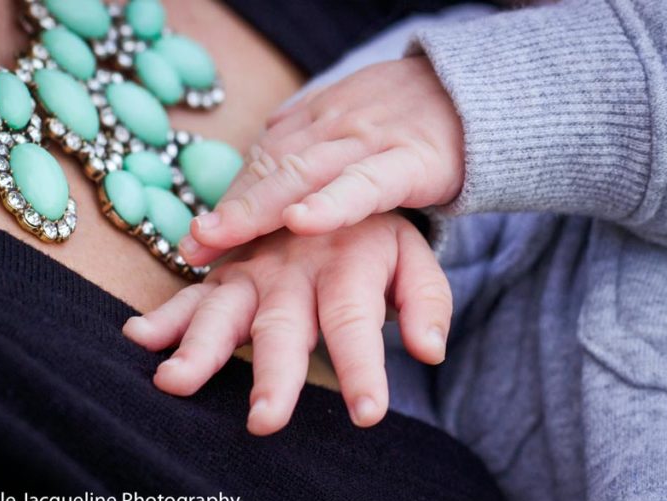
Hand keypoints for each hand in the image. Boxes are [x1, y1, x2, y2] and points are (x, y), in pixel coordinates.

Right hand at [124, 213, 451, 434]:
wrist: (330, 176)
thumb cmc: (374, 232)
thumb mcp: (413, 256)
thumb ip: (425, 300)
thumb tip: (430, 350)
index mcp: (347, 264)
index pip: (355, 321)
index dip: (361, 367)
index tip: (366, 413)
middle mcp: (295, 266)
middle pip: (284, 323)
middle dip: (274, 372)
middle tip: (265, 420)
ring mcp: (254, 266)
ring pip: (225, 306)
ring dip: (200, 344)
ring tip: (175, 381)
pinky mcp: (227, 269)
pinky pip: (194, 291)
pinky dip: (166, 314)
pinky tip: (139, 337)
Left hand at [179, 56, 463, 265]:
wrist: (476, 91)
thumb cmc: (409, 117)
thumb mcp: (351, 122)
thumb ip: (310, 140)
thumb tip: (268, 157)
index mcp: (316, 123)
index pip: (262, 162)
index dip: (228, 200)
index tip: (196, 236)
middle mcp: (331, 129)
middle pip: (271, 168)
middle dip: (228, 208)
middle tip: (190, 243)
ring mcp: (368, 141)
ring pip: (303, 172)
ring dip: (256, 207)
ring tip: (217, 236)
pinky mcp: (410, 161)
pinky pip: (366, 183)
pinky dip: (332, 203)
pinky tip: (302, 222)